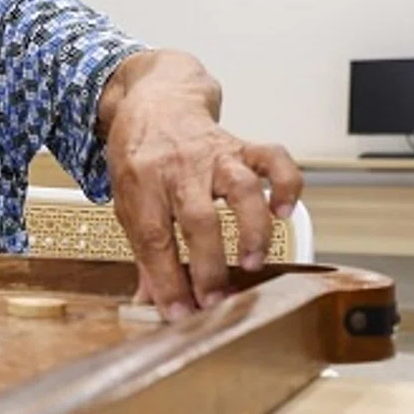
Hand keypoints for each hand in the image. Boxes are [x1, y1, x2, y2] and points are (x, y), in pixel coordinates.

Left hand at [104, 66, 301, 321]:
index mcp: (141, 184)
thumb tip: (151, 302)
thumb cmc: (140, 156)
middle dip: (208, 266)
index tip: (179, 313)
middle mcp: (179, 168)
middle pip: (197, 219)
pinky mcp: (241, 145)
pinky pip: (274, 158)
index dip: (166, 281)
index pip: (153, 238)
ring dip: (251, 230)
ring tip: (252, 262)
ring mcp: (214, 155)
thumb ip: (144, 252)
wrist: (155, 99)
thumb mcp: (127, 201)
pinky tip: (285, 211)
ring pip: (242, 188)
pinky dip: (287, 184)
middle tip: (215, 302)